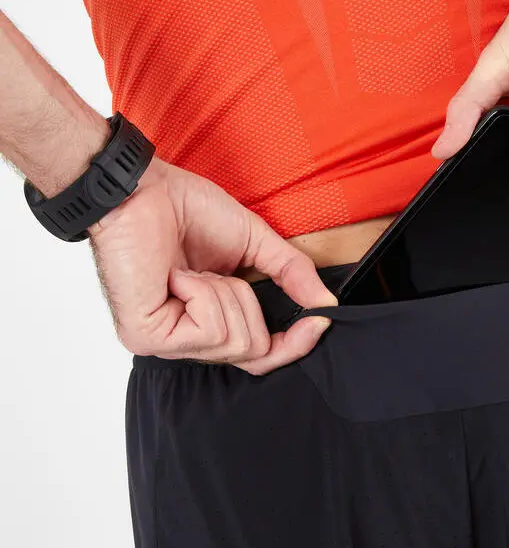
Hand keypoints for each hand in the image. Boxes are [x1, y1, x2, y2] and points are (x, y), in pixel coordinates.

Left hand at [87, 157, 336, 374]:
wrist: (143, 189)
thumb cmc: (186, 209)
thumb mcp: (255, 241)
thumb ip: (291, 273)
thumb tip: (326, 303)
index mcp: (209, 322)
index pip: (261, 358)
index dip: (295, 344)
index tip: (320, 318)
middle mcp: (185, 340)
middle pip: (255, 353)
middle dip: (252, 304)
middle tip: (224, 274)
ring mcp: (164, 343)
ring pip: (235, 341)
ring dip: (226, 292)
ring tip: (194, 270)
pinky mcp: (147, 338)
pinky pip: (209, 330)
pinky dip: (205, 292)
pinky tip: (179, 275)